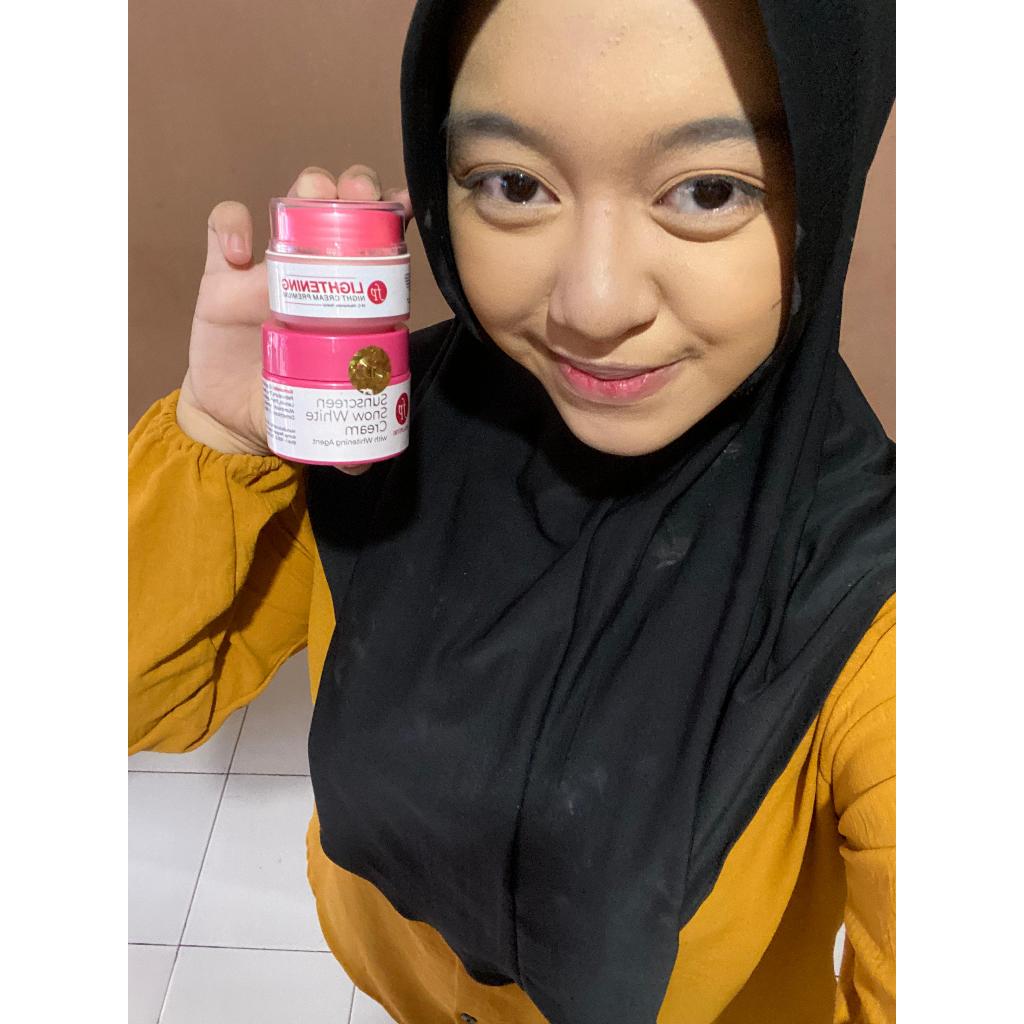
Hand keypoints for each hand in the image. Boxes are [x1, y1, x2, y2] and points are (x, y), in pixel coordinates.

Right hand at [176, 165, 412, 474]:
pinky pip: (224, 227)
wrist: (232, 416)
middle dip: (352, 188)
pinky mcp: (222, 275)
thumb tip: (361, 464)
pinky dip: (232, 226)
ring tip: (309, 201)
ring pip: (290, 205)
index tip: (402, 208)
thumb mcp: (322, 419)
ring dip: (305, 192)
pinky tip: (240, 253)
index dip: (390, 217)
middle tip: (357, 196)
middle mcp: (315, 272)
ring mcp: (268, 267)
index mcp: (349, 297)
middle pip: (337, 208)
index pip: (376, 243)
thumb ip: (346, 440)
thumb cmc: (288, 404)